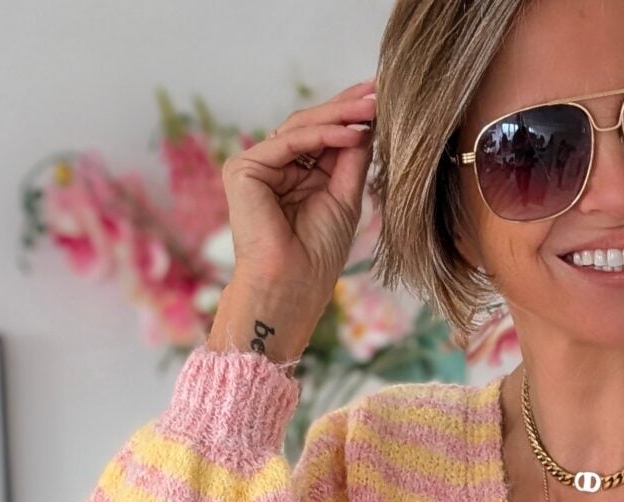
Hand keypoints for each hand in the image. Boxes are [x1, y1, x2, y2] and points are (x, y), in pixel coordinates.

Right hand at [217, 77, 380, 330]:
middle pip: (311, 126)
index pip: (322, 137)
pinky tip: (353, 132)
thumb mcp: (345, 198)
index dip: (349, 117)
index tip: (380, 99)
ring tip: (372, 108)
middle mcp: (273, 168)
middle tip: (377, 91)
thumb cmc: (316, 257)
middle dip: (346, 108)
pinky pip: (289, 142)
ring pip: (301, 128)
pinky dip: (323, 135)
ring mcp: (256, 167)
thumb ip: (351, 159)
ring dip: (339, 116)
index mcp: (294, 177)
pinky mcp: (243, 169)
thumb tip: (368, 121)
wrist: (291, 288)